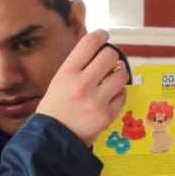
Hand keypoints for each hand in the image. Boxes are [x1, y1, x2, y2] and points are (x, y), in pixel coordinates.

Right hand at [35, 31, 128, 145]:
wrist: (52, 140)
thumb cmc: (55, 109)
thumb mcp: (59, 81)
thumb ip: (79, 66)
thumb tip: (103, 51)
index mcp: (67, 73)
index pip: (90, 43)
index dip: (101, 35)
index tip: (104, 36)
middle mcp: (82, 85)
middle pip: (109, 55)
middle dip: (111, 57)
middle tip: (109, 63)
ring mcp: (96, 101)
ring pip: (121, 74)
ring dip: (119, 74)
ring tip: (112, 79)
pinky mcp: (106, 116)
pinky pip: (122, 96)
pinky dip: (118, 94)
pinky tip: (109, 97)